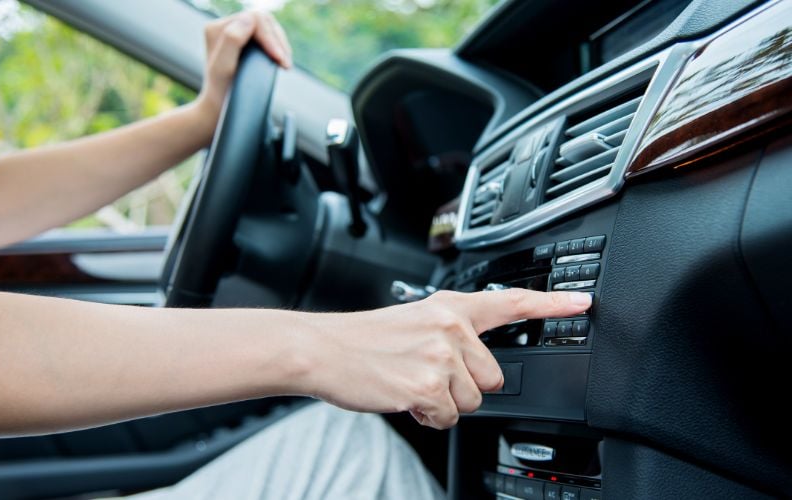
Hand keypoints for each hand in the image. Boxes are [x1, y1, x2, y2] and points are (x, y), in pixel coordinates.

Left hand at [193, 10, 292, 137]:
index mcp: (217, 29)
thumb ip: (232, 40)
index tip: (280, 59)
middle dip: (277, 41)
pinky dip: (278, 46)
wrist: (219, 109)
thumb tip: (249, 19)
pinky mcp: (246, 42)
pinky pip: (269, 35)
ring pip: (268, 26)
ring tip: (285, 63)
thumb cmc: (221, 92)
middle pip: (262, 20)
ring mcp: (236, 34)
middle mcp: (224, 27)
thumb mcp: (223, 68)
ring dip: (280, 43)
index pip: (254, 20)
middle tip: (286, 63)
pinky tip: (281, 60)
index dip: (271, 38)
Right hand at [304, 289, 591, 428]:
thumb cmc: (363, 340)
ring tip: (408, 381)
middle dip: (463, 386)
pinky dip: (427, 416)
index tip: (582, 302)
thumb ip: (450, 335)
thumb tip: (472, 367)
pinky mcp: (429, 384)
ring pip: (471, 401)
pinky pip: (448, 418)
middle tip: (424, 374)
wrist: (324, 348)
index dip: (552, 303)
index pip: (510, 302)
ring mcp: (441, 355)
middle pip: (492, 377)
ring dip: (443, 402)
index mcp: (449, 307)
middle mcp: (451, 326)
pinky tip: (402, 396)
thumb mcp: (413, 321)